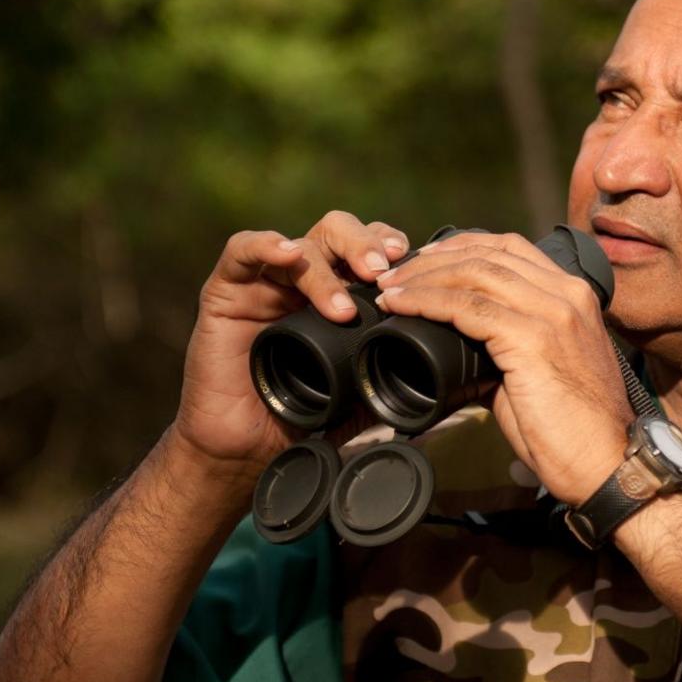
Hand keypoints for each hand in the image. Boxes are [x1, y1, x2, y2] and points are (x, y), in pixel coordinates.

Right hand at [173, 211, 409, 467]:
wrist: (243, 449)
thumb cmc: (299, 418)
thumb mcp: (359, 395)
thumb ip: (395, 378)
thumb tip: (455, 385)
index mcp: (339, 293)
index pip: (371, 249)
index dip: (394, 248)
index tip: (419, 264)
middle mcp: (305, 279)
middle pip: (340, 232)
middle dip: (366, 245)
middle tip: (384, 272)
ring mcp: (267, 281)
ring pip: (302, 241)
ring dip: (329, 262)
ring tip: (346, 301)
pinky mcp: (226, 289)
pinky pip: (242, 250)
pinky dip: (266, 245)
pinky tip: (290, 254)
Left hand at [371, 231, 631, 503]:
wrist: (606, 462)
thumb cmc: (572, 428)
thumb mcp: (541, 371)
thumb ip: (506, 346)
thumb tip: (457, 346)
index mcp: (574, 295)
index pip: (511, 248)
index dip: (462, 246)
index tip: (426, 259)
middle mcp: (568, 294)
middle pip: (488, 253)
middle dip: (434, 259)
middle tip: (395, 275)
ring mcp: (553, 313)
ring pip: (474, 273)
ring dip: (423, 278)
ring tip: (390, 290)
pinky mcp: (533, 339)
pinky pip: (467, 307)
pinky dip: (427, 302)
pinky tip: (403, 307)